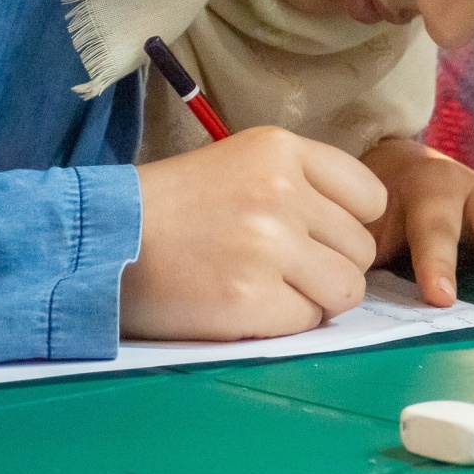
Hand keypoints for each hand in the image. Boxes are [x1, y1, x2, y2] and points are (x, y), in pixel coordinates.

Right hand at [121, 127, 387, 340]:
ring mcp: (268, 246)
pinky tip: (242, 304)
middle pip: (361, 250)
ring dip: (313, 299)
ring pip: (345, 290)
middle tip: (278, 266)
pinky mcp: (250, 299)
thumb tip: (363, 229)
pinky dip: (282, 323)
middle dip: (328, 266)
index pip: (370, 197)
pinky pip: (307, 323)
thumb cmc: (171, 207)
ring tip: (265, 287)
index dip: (347, 224)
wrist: (102, 241)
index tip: (315, 234)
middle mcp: (282, 192)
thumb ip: (302, 183)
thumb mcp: (239, 162)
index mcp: (281, 150)